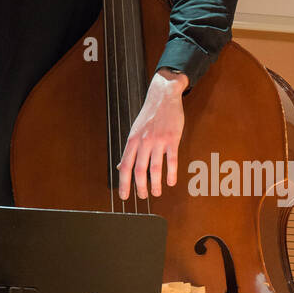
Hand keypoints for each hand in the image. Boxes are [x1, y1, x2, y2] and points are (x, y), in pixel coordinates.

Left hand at [117, 68, 188, 198]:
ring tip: (156, 193)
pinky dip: (171, 174)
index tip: (124, 196)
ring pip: (155, 167)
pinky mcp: (172, 138)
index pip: (126, 166)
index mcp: (132, 141)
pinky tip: (171, 182)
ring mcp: (158, 140)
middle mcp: (144, 141)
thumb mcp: (135, 131)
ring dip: (156, 184)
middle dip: (140, 187)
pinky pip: (172, 160)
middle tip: (142, 196)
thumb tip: (121, 167)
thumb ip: (129, 150)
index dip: (124, 183)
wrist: (163, 96)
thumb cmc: (149, 115)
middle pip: (139, 170)